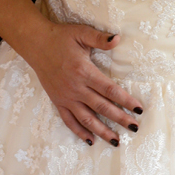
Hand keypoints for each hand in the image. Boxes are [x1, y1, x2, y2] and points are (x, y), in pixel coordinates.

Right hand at [21, 22, 143, 145]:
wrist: (35, 44)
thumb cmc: (61, 38)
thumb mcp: (81, 33)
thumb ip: (99, 38)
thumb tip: (117, 38)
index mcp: (84, 72)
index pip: (110, 90)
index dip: (125, 100)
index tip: (139, 110)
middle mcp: (75, 88)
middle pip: (101, 107)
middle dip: (120, 119)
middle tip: (135, 128)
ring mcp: (65, 97)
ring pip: (86, 118)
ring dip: (102, 131)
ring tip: (116, 141)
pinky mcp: (57, 101)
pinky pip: (69, 120)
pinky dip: (79, 132)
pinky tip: (91, 141)